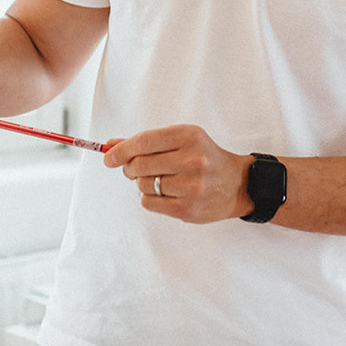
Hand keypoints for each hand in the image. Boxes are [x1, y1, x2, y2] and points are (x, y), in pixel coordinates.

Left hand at [103, 125, 253, 223]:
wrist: (237, 184)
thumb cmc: (203, 158)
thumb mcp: (180, 141)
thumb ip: (146, 142)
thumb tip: (110, 146)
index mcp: (189, 136)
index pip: (144, 142)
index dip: (121, 150)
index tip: (108, 157)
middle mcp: (192, 160)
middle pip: (140, 165)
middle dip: (130, 168)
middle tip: (134, 169)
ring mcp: (191, 186)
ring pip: (143, 185)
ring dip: (142, 183)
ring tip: (158, 180)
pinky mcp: (188, 209)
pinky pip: (149, 203)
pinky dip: (149, 198)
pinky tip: (164, 193)